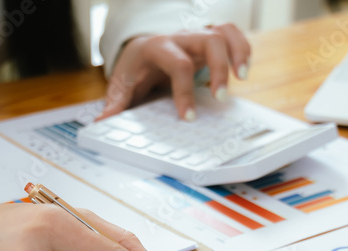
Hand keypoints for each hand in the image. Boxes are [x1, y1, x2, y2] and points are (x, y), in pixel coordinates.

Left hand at [100, 24, 251, 120]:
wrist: (141, 48)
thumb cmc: (135, 69)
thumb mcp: (122, 85)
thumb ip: (116, 104)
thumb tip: (103, 122)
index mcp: (156, 48)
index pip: (176, 64)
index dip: (184, 91)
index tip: (189, 117)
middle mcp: (179, 38)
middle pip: (207, 40)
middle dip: (219, 68)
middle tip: (221, 97)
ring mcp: (196, 37)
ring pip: (223, 32)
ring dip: (237, 52)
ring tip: (243, 78)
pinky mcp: (208, 40)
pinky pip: (231, 35)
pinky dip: (242, 48)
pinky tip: (244, 70)